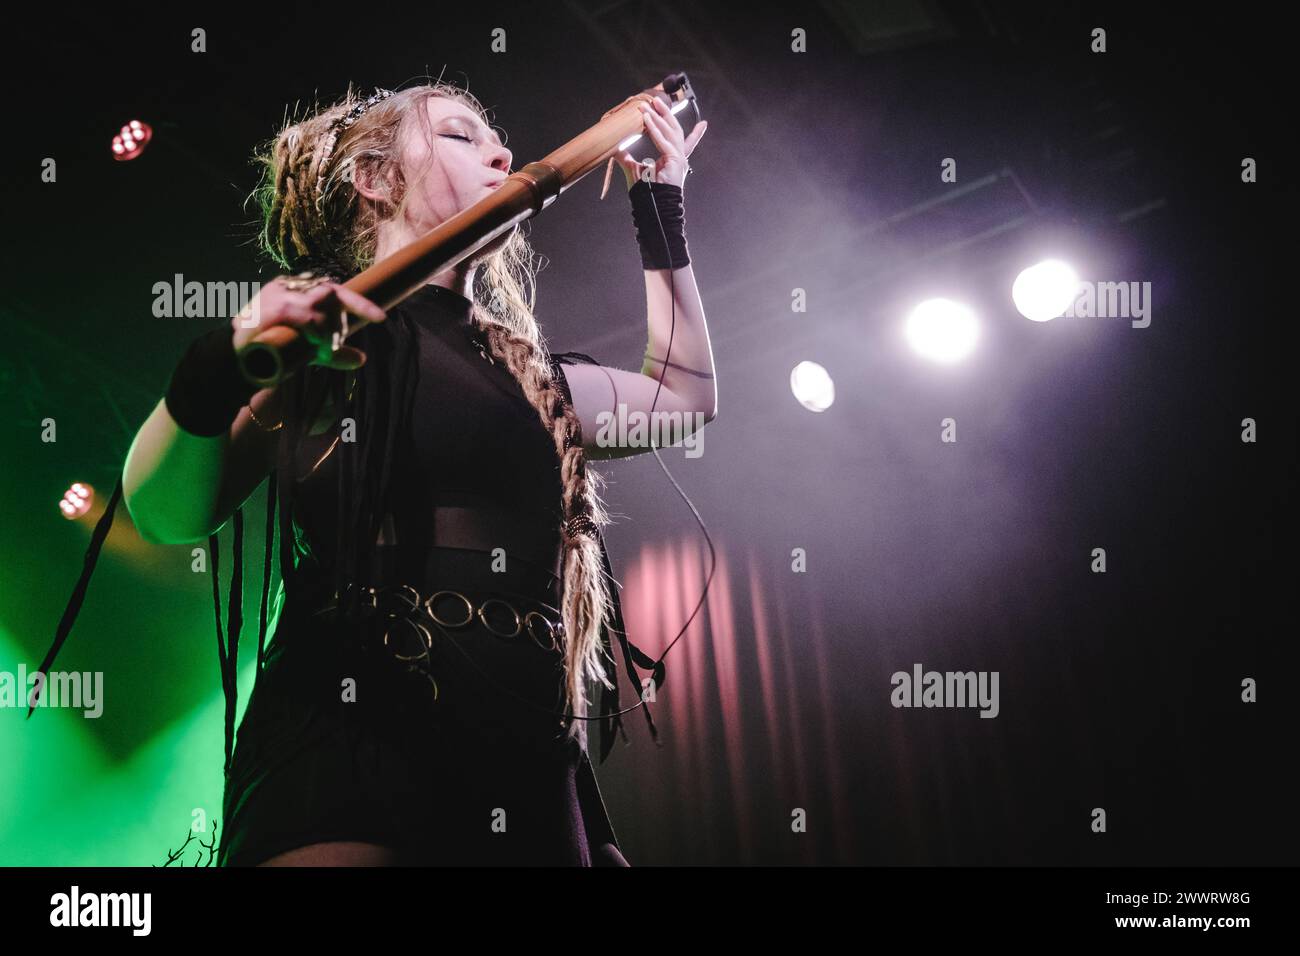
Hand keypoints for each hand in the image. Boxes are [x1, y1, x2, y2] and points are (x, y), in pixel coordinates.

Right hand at [231, 276, 386, 371]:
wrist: (231, 359)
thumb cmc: (268, 353)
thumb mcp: (306, 351)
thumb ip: (332, 352)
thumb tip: (361, 358)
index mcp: (295, 292)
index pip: (333, 290)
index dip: (359, 304)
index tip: (380, 318)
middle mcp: (288, 288)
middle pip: (330, 293)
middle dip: (340, 321)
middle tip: (333, 345)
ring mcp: (279, 295)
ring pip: (321, 304)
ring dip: (329, 330)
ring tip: (322, 349)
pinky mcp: (272, 308)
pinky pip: (307, 316)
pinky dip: (317, 332)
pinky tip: (317, 346)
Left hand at [612, 86, 707, 190]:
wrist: (652, 207)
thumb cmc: (646, 193)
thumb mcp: (634, 170)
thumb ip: (626, 158)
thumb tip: (615, 148)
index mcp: (674, 161)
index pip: (687, 143)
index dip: (697, 134)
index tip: (704, 124)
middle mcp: (679, 158)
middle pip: (675, 130)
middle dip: (666, 114)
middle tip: (657, 100)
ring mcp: (678, 159)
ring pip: (670, 132)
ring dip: (658, 117)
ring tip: (648, 105)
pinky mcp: (674, 161)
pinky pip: (664, 142)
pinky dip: (655, 130)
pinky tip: (647, 120)